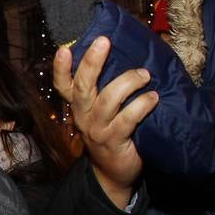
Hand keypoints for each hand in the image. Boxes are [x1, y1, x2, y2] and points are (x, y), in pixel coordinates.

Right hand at [56, 38, 157, 209]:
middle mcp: (83, 116)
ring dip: (128, 82)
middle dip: (91, 62)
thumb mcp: (103, 112)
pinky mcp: (113, 142)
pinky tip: (153, 98)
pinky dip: (141, 105)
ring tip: (145, 75)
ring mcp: (96, 130)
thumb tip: (131, 57)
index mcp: (79, 106)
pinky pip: (127, 119)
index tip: (64, 48)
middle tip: (104, 41)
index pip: (63, 85)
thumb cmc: (114, 133)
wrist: (115, 173)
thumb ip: (108, 90)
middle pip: (82, 87)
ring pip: (107, 100)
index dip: (61, 68)